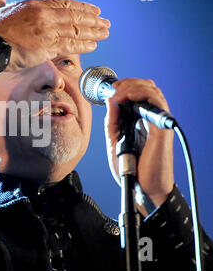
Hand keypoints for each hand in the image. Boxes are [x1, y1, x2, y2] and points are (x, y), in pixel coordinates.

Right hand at [0, 0, 109, 70]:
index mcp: (32, 5)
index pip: (63, 4)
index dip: (80, 7)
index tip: (92, 10)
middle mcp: (43, 15)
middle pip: (74, 15)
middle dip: (92, 19)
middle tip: (106, 22)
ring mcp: (46, 30)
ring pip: (75, 29)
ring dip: (93, 31)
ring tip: (106, 32)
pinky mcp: (46, 46)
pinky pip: (70, 45)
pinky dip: (83, 44)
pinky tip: (94, 44)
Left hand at [104, 78, 174, 211]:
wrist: (141, 188)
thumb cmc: (132, 168)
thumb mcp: (114, 140)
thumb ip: (112, 121)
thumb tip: (111, 100)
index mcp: (141, 120)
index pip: (139, 92)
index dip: (126, 85)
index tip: (109, 89)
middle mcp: (152, 119)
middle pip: (147, 87)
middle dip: (128, 82)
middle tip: (113, 88)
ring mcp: (158, 123)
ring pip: (153, 91)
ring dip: (133, 86)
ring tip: (117, 92)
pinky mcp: (161, 129)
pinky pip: (156, 104)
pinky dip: (140, 95)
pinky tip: (125, 99)